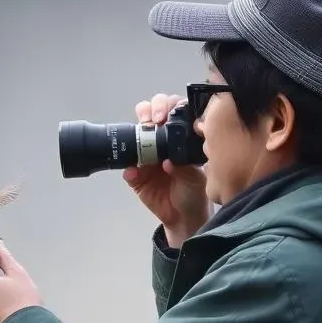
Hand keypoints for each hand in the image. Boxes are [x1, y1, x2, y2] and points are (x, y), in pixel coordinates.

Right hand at [123, 92, 208, 247]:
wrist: (182, 216)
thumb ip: (183, 166)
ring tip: (139, 142)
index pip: (172, 110)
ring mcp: (145, 155)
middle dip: (148, 110)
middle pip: (149, 112)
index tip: (164, 117)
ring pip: (134, 134)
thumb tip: (167, 161)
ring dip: (134, 133)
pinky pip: (126, 167)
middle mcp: (160, 139)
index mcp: (178, 135)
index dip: (167, 106)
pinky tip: (134, 173)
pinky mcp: (135, 174)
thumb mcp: (195, 177)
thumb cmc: (193, 190)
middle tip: (152, 121)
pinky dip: (128, 168)